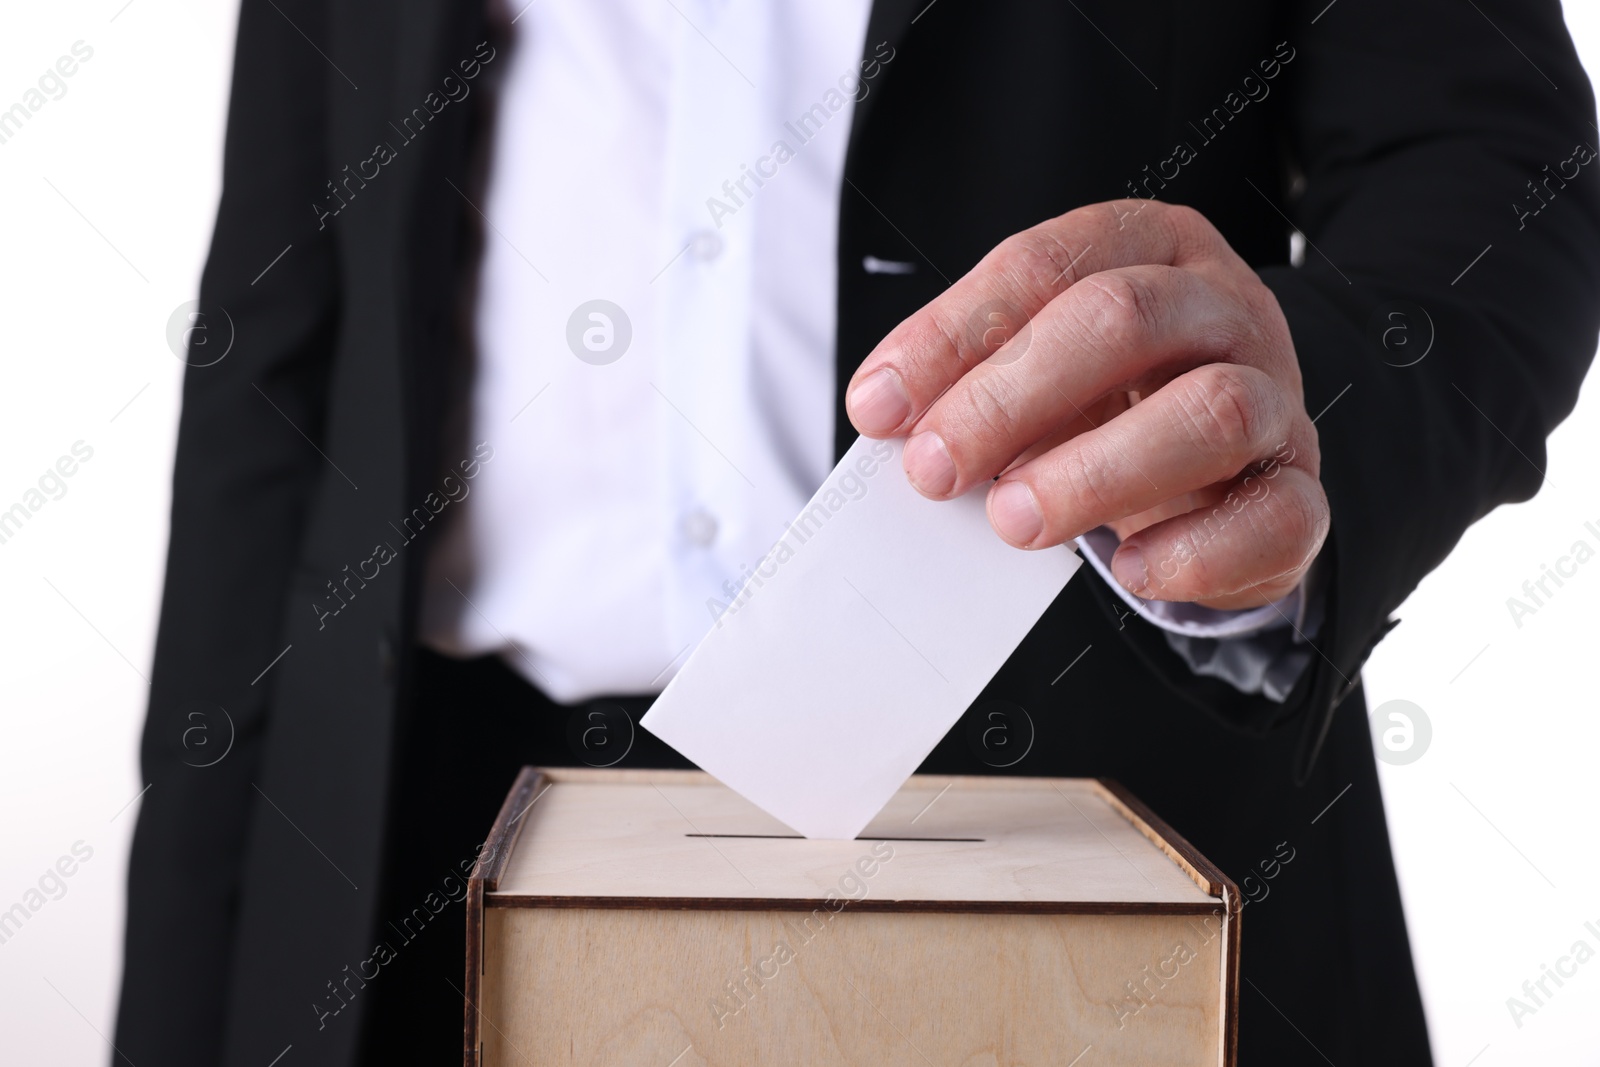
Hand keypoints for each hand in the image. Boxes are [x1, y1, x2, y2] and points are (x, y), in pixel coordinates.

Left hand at [845, 200, 1328, 610]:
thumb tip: (885, 415)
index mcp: (1146, 248)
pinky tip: (1128, 571)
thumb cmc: (1109, 405)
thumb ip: (969, 380)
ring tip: (1014, 520)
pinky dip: (1194, 551)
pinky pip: (1274, 516)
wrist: (1223, 469)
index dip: (952, 336)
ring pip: (1211, 410)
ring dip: (1096, 471)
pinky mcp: (1298, 494)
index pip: (1044, 265)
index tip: (879, 409)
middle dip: (1010, 397)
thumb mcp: (1035, 371)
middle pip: (1123, 318)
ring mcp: (1274, 397)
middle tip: (934, 471)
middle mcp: (1221, 307)